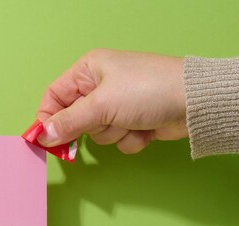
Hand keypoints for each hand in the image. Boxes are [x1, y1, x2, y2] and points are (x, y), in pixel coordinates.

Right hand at [37, 49, 187, 153]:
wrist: (196, 102)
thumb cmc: (149, 90)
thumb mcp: (102, 105)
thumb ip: (69, 122)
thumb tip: (42, 136)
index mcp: (88, 71)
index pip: (53, 97)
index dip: (47, 119)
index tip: (45, 141)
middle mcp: (100, 86)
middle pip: (74, 120)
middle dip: (91, 127)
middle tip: (106, 121)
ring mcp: (117, 105)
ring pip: (97, 134)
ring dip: (115, 133)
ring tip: (133, 120)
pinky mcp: (133, 121)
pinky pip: (117, 140)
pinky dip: (131, 139)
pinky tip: (146, 128)